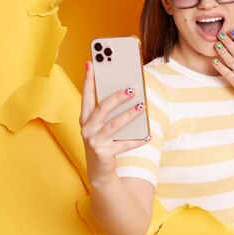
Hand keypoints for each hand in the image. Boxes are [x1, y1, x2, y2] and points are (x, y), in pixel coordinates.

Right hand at [79, 62, 149, 187]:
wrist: (98, 171)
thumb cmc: (102, 141)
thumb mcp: (101, 125)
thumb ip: (107, 110)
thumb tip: (126, 89)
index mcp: (84, 118)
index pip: (86, 96)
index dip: (88, 80)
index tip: (91, 63)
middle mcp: (87, 128)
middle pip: (102, 109)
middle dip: (116, 97)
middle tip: (131, 88)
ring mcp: (94, 141)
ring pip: (114, 125)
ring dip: (129, 115)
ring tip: (142, 106)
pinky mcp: (104, 154)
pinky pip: (124, 145)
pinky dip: (137, 140)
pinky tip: (148, 135)